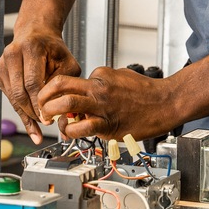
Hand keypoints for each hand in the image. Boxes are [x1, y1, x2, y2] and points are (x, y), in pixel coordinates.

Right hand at [0, 29, 80, 143]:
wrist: (36, 33)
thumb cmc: (54, 49)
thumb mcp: (67, 62)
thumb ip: (62, 83)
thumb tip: (55, 108)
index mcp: (31, 47)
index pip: (32, 82)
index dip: (39, 103)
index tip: (48, 118)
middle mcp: (13, 54)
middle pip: (19, 92)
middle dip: (32, 112)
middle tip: (44, 123)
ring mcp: (3, 63)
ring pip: (12, 96)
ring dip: (25, 113)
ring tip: (38, 125)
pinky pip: (9, 95)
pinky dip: (20, 109)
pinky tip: (30, 118)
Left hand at [38, 65, 175, 141]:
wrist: (166, 103)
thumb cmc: (146, 91)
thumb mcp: (121, 75)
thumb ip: (103, 80)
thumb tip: (89, 87)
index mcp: (101, 76)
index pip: (70, 80)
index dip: (59, 91)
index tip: (56, 100)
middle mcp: (99, 89)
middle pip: (60, 85)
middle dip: (44, 97)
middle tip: (41, 106)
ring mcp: (102, 107)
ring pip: (67, 104)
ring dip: (52, 112)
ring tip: (50, 120)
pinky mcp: (108, 126)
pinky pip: (82, 128)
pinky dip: (70, 131)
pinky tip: (71, 133)